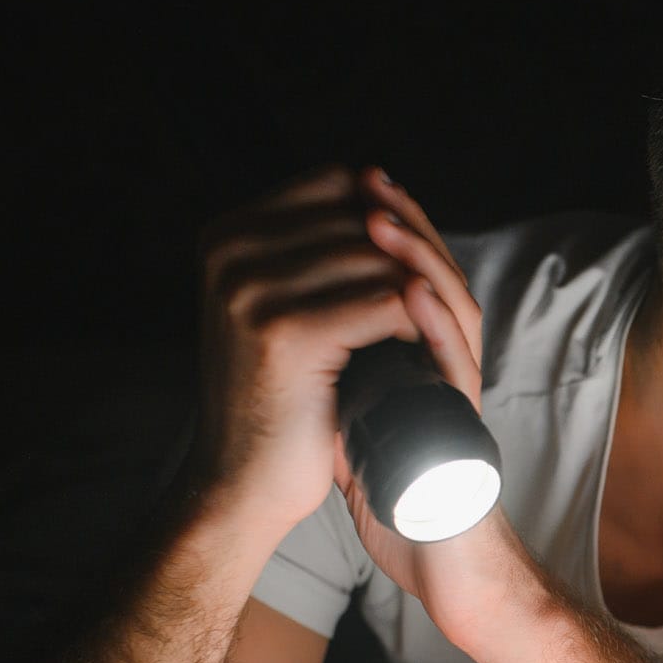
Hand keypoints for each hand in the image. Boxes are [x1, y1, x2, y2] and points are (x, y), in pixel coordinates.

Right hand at [196, 165, 423, 534]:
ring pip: (380, 260)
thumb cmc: (278, 395)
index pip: (334, 182)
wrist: (244, 480)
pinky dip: (418, 323)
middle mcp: (230, 251)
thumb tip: (379, 183)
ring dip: (420, 292)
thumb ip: (313, 248)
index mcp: (225, 234)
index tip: (411, 259)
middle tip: (437, 300)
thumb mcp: (280, 305)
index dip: (387, 215)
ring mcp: (253, 289)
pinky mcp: (288, 333)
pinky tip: (425, 349)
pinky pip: (386, 303)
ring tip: (431, 327)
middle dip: (411, 256)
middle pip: (362, 218)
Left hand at [327, 173, 535, 647]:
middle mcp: (451, 372)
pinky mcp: (467, 431)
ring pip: (454, 311)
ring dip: (419, 257)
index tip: (349, 190)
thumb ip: (345, 380)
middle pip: (440, 278)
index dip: (389, 233)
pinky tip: (406, 290)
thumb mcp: (362, 428)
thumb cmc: (406, 507)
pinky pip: (455, 367)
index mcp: (427, 365)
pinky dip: (433, 323)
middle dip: (407, 225)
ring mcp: (463, 399)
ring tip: (382, 214)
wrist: (442, 570)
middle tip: (371, 177)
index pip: (415, 279)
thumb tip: (299, 339)